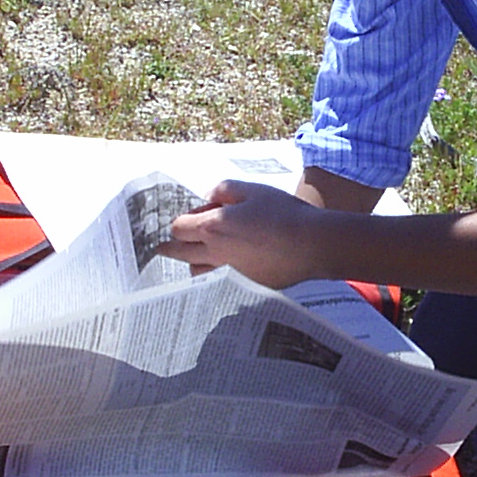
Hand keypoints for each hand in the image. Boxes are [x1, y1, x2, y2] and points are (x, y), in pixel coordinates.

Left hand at [159, 179, 326, 289]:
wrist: (311, 245)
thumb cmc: (283, 213)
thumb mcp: (252, 190)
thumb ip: (223, 190)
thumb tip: (208, 197)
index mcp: (213, 227)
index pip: (178, 228)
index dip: (181, 220)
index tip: (190, 217)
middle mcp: (215, 253)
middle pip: (179, 253)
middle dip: (171, 246)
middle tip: (165, 246)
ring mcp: (228, 273)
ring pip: (195, 273)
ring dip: (191, 263)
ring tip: (197, 257)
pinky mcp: (243, 286)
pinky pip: (218, 282)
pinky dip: (214, 276)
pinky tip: (224, 269)